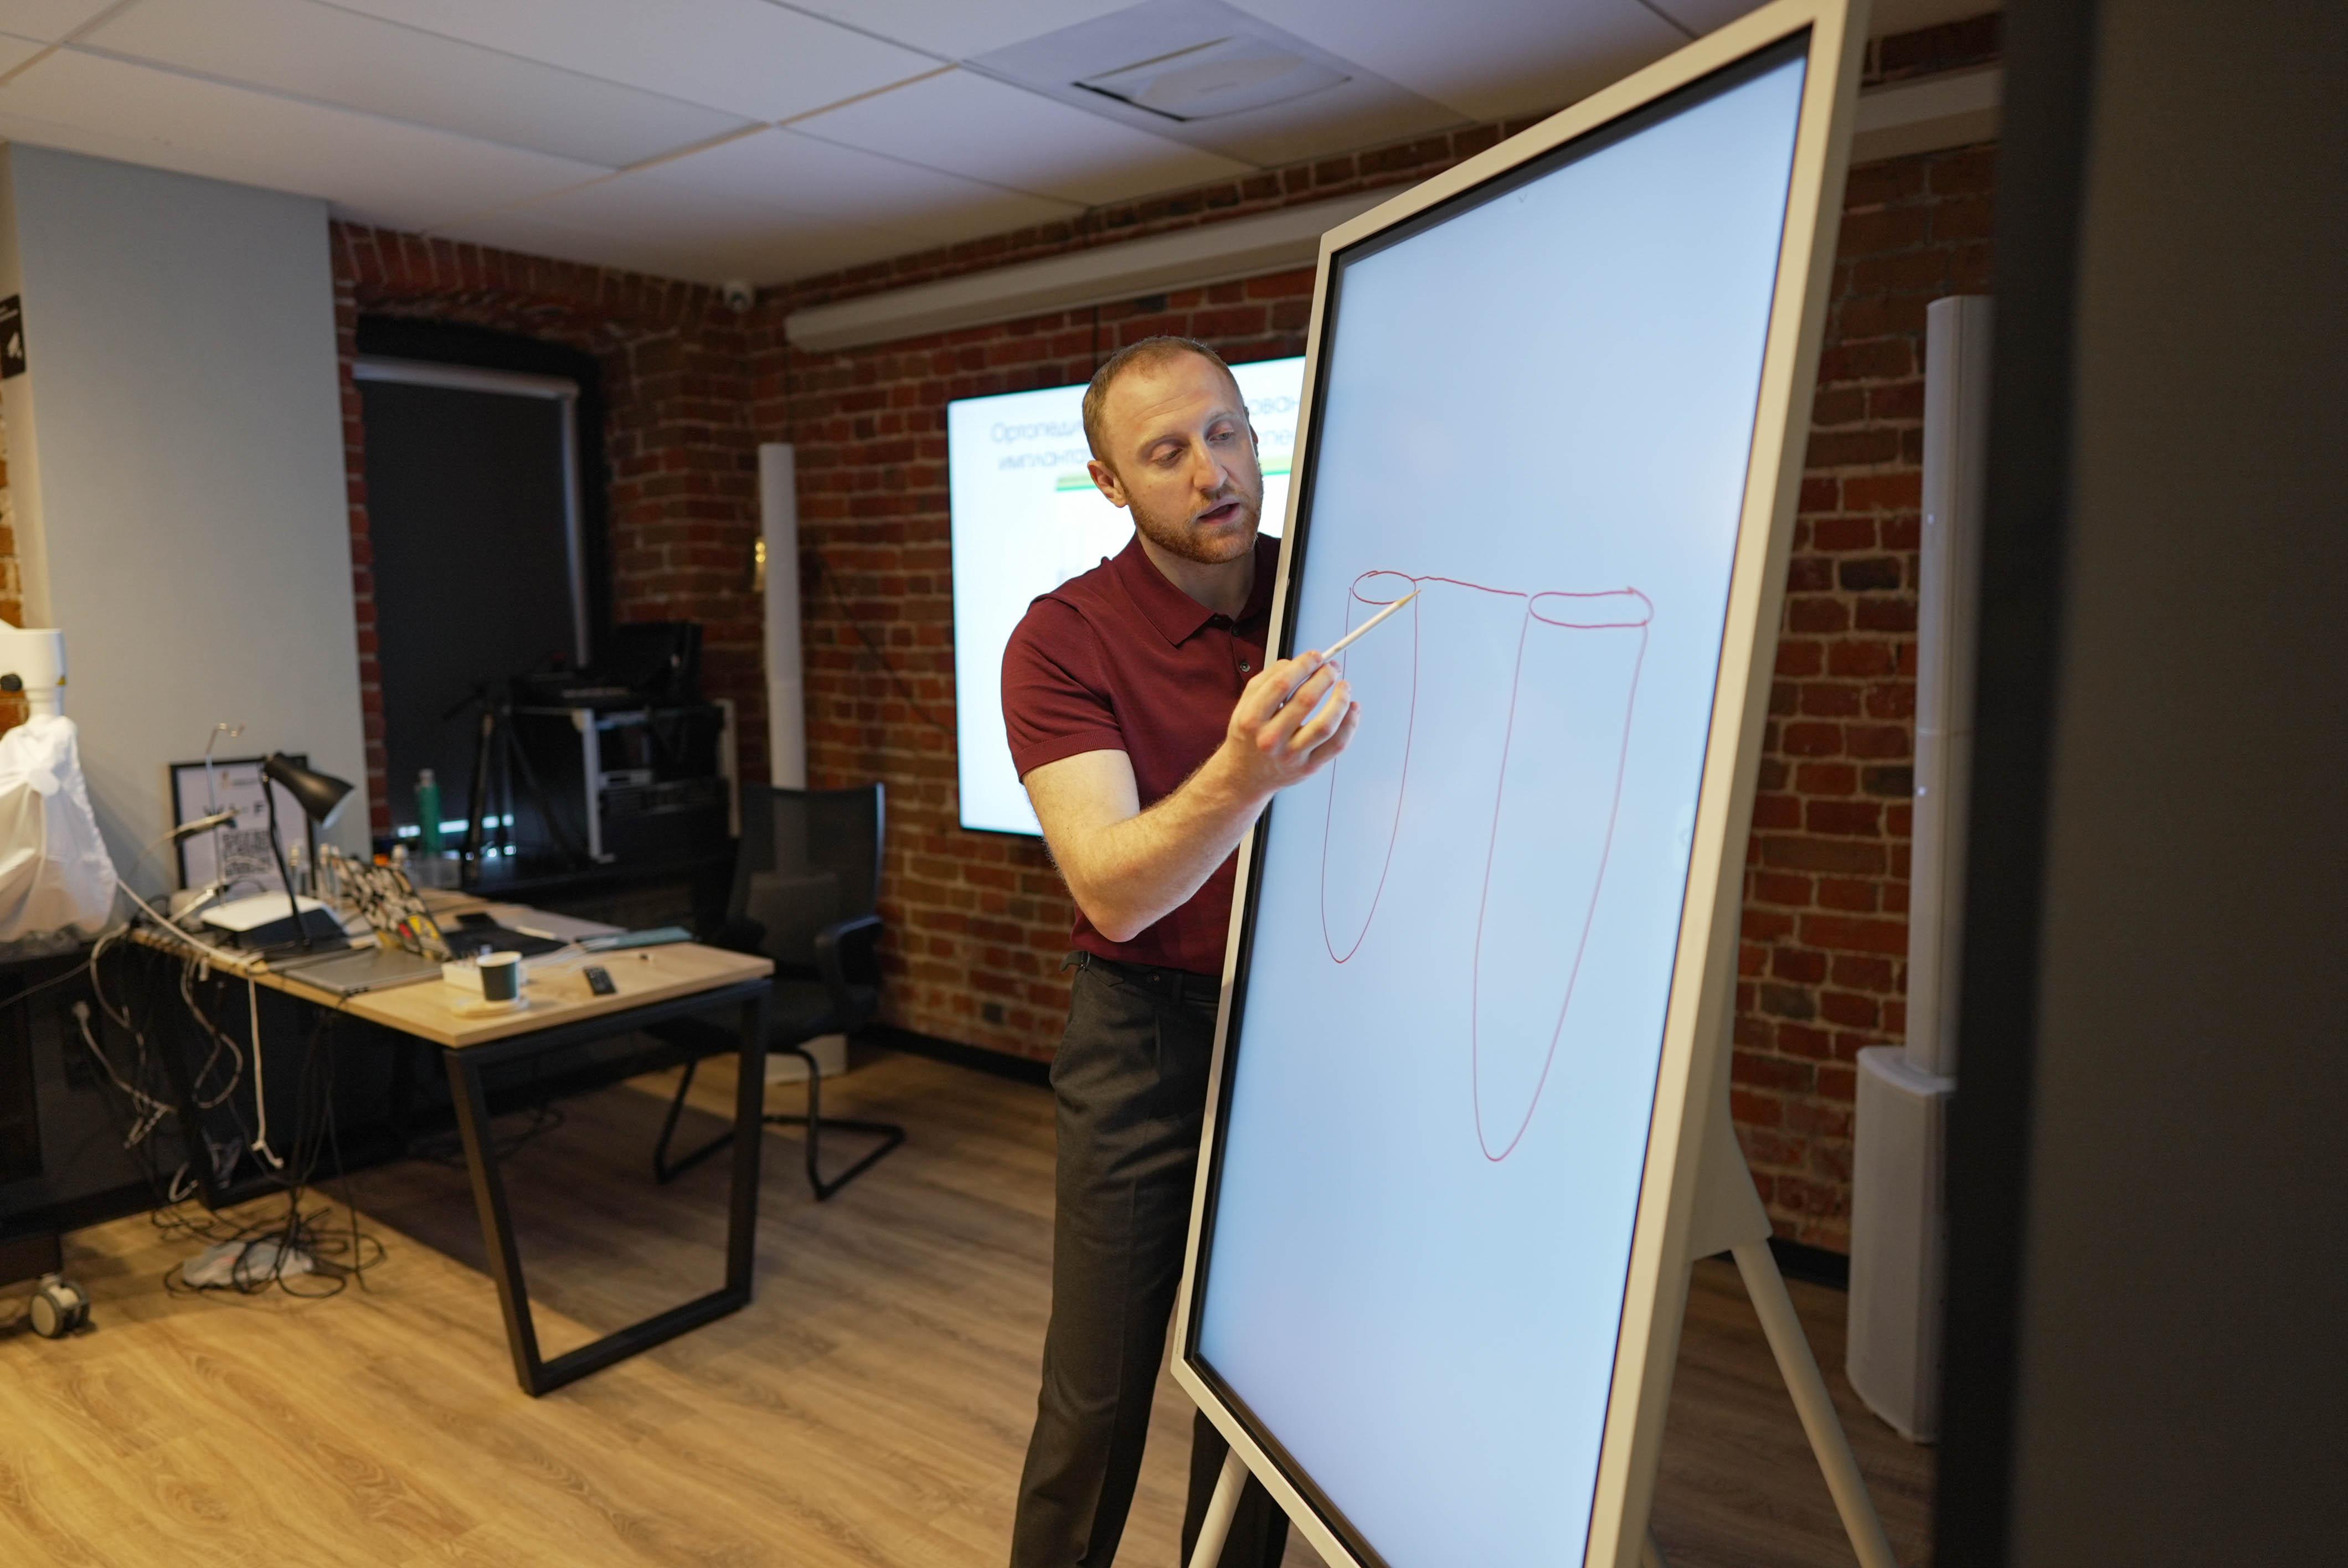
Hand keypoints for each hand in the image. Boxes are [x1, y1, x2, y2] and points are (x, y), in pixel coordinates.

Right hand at [1220, 650, 1360, 792]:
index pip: (1282, 684)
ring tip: (1344, 686)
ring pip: (1325, 725)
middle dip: (1324, 677)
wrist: (1246, 776)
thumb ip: (1266, 680)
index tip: (1316, 656)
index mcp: (1252, 719)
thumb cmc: (1249, 736)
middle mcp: (1271, 739)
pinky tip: (1352, 708)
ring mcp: (1291, 756)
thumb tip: (1296, 663)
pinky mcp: (1308, 767)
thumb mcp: (1245, 704)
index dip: (1304, 665)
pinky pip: (1336, 745)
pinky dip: (1350, 723)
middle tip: (1332, 668)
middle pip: (1306, 700)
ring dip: (1340, 700)